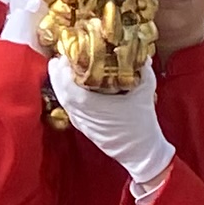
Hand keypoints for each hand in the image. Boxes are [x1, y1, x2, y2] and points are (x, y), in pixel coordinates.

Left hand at [48, 55, 174, 199]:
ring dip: (61, 82)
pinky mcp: (82, 126)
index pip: (66, 84)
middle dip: (58, 72)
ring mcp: (80, 121)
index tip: (68, 52)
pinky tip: (73, 84)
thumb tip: (139, 51)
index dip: (63, 67)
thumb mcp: (145, 92)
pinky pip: (68, 106)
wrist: (142, 153)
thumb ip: (142, 69)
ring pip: (62, 98)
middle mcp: (80, 113)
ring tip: (66, 66)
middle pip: (60, 90)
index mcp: (91, 104)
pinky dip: (66, 93)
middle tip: (64, 56)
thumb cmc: (143, 124)